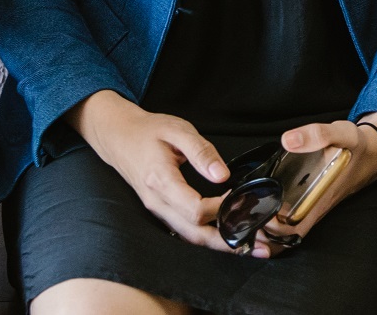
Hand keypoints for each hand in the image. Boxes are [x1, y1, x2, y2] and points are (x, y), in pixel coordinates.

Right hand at [72, 90, 232, 249]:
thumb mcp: (177, 129)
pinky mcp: (161, 211)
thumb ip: (201, 151)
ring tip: (248, 246)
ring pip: (189, 238)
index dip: (220, 209)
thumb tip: (222, 175)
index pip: (194, 210)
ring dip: (219, 244)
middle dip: (227, 242)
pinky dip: (206, 236)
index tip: (240, 198)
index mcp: (160, 180)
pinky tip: (224, 235)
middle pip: (194, 234)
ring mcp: (157, 210)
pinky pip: (183, 231)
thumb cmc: (148, 131)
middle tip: (258, 244)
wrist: (118, 136)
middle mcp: (157, 202)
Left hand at [253, 112, 376, 255]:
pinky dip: (272, 217)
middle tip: (238, 213)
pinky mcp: (310, 201)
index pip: (292, 231)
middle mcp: (314, 209)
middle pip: (284, 237)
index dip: (269, 230)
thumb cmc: (356, 146)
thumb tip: (287, 140)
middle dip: (259, 232)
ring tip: (241, 210)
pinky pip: (290, 219)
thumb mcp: (341, 133)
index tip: (252, 211)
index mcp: (319, 199)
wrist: (373, 153)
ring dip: (263, 227)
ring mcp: (311, 207)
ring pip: (285, 231)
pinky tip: (258, 202)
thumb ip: (316, 135)